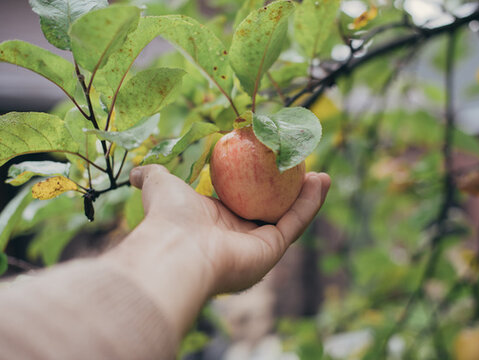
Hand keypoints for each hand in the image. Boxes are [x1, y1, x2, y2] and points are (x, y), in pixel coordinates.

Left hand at [102, 164, 329, 334]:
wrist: (176, 250)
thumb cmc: (168, 217)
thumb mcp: (163, 185)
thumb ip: (156, 176)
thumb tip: (138, 172)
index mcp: (218, 224)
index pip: (247, 201)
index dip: (263, 183)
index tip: (276, 162)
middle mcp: (240, 239)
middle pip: (274, 210)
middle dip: (292, 191)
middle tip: (304, 169)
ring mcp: (258, 247)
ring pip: (289, 217)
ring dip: (308, 196)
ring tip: (321, 174)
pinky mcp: (272, 251)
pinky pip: (295, 223)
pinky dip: (310, 203)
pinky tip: (321, 181)